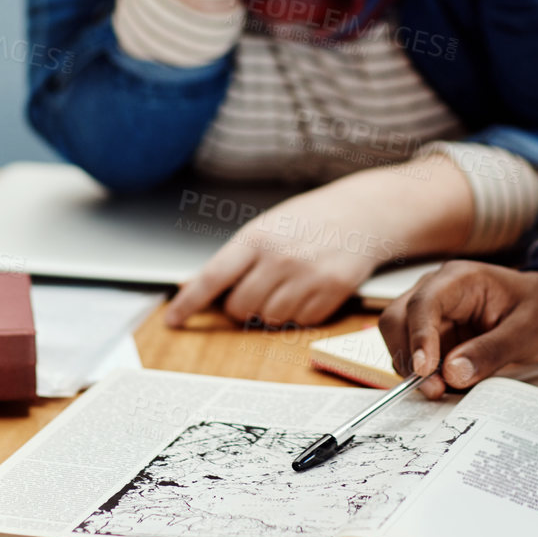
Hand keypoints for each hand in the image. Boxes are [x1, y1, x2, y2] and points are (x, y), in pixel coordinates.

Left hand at [164, 170, 417, 327]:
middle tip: (256, 287)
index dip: (189, 303)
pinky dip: (299, 312)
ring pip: (269, 319)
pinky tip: (309, 288)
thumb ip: (236, 257)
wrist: (363, 214)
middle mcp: (280, 258)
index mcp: (257, 237)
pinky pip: (299, 322)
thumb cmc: (311, 219)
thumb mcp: (267, 227)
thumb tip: (197, 286)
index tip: (174, 319)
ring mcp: (307, 277)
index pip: (213, 277)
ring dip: (271, 310)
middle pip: (239, 308)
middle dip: (241, 305)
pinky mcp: (331, 294)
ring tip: (288, 283)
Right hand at [379, 261, 537, 398]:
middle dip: (408, 356)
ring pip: (399, 339)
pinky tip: (446, 386)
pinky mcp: (433, 335)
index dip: (418, 336)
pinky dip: (422, 375)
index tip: (425, 369)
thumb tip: (452, 373)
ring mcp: (431, 314)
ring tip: (443, 390)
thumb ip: (491, 351)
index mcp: (459, 279)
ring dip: (412, 369)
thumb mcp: (526, 331)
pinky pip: (414, 356)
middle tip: (434, 389)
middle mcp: (436, 291)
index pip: (424, 303)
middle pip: (398, 319)